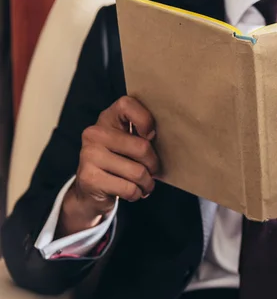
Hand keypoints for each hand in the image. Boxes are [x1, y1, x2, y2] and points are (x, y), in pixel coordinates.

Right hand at [58, 96, 158, 236]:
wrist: (90, 190)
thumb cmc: (119, 162)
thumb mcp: (130, 142)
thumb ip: (143, 133)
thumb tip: (165, 137)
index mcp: (108, 118)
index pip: (127, 105)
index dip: (145, 120)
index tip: (150, 136)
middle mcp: (94, 133)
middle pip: (142, 147)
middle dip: (154, 165)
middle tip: (152, 171)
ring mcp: (89, 155)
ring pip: (138, 172)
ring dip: (147, 183)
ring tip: (144, 184)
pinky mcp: (89, 178)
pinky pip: (129, 188)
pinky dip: (137, 194)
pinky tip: (132, 192)